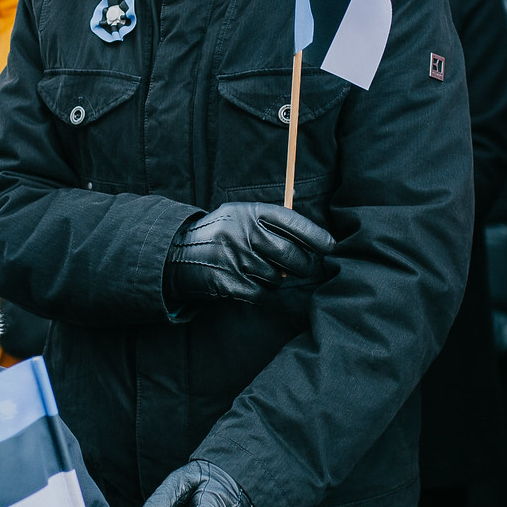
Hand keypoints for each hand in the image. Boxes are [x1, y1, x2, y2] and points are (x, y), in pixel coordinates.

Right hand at [164, 202, 334, 303]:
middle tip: (308, 268)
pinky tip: (255, 286)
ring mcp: (234, 258)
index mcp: (248, 212)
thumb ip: (270, 222)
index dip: (315, 235)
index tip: (331, 246)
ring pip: (277, 277)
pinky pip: (261, 294)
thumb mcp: (239, 216)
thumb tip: (311, 239)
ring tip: (266, 273)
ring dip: (278, 280)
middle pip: (290, 254)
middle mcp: (242, 233)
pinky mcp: (226, 282)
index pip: (291, 221)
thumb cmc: (218, 233)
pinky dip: (264, 294)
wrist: (176, 252)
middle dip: (305, 265)